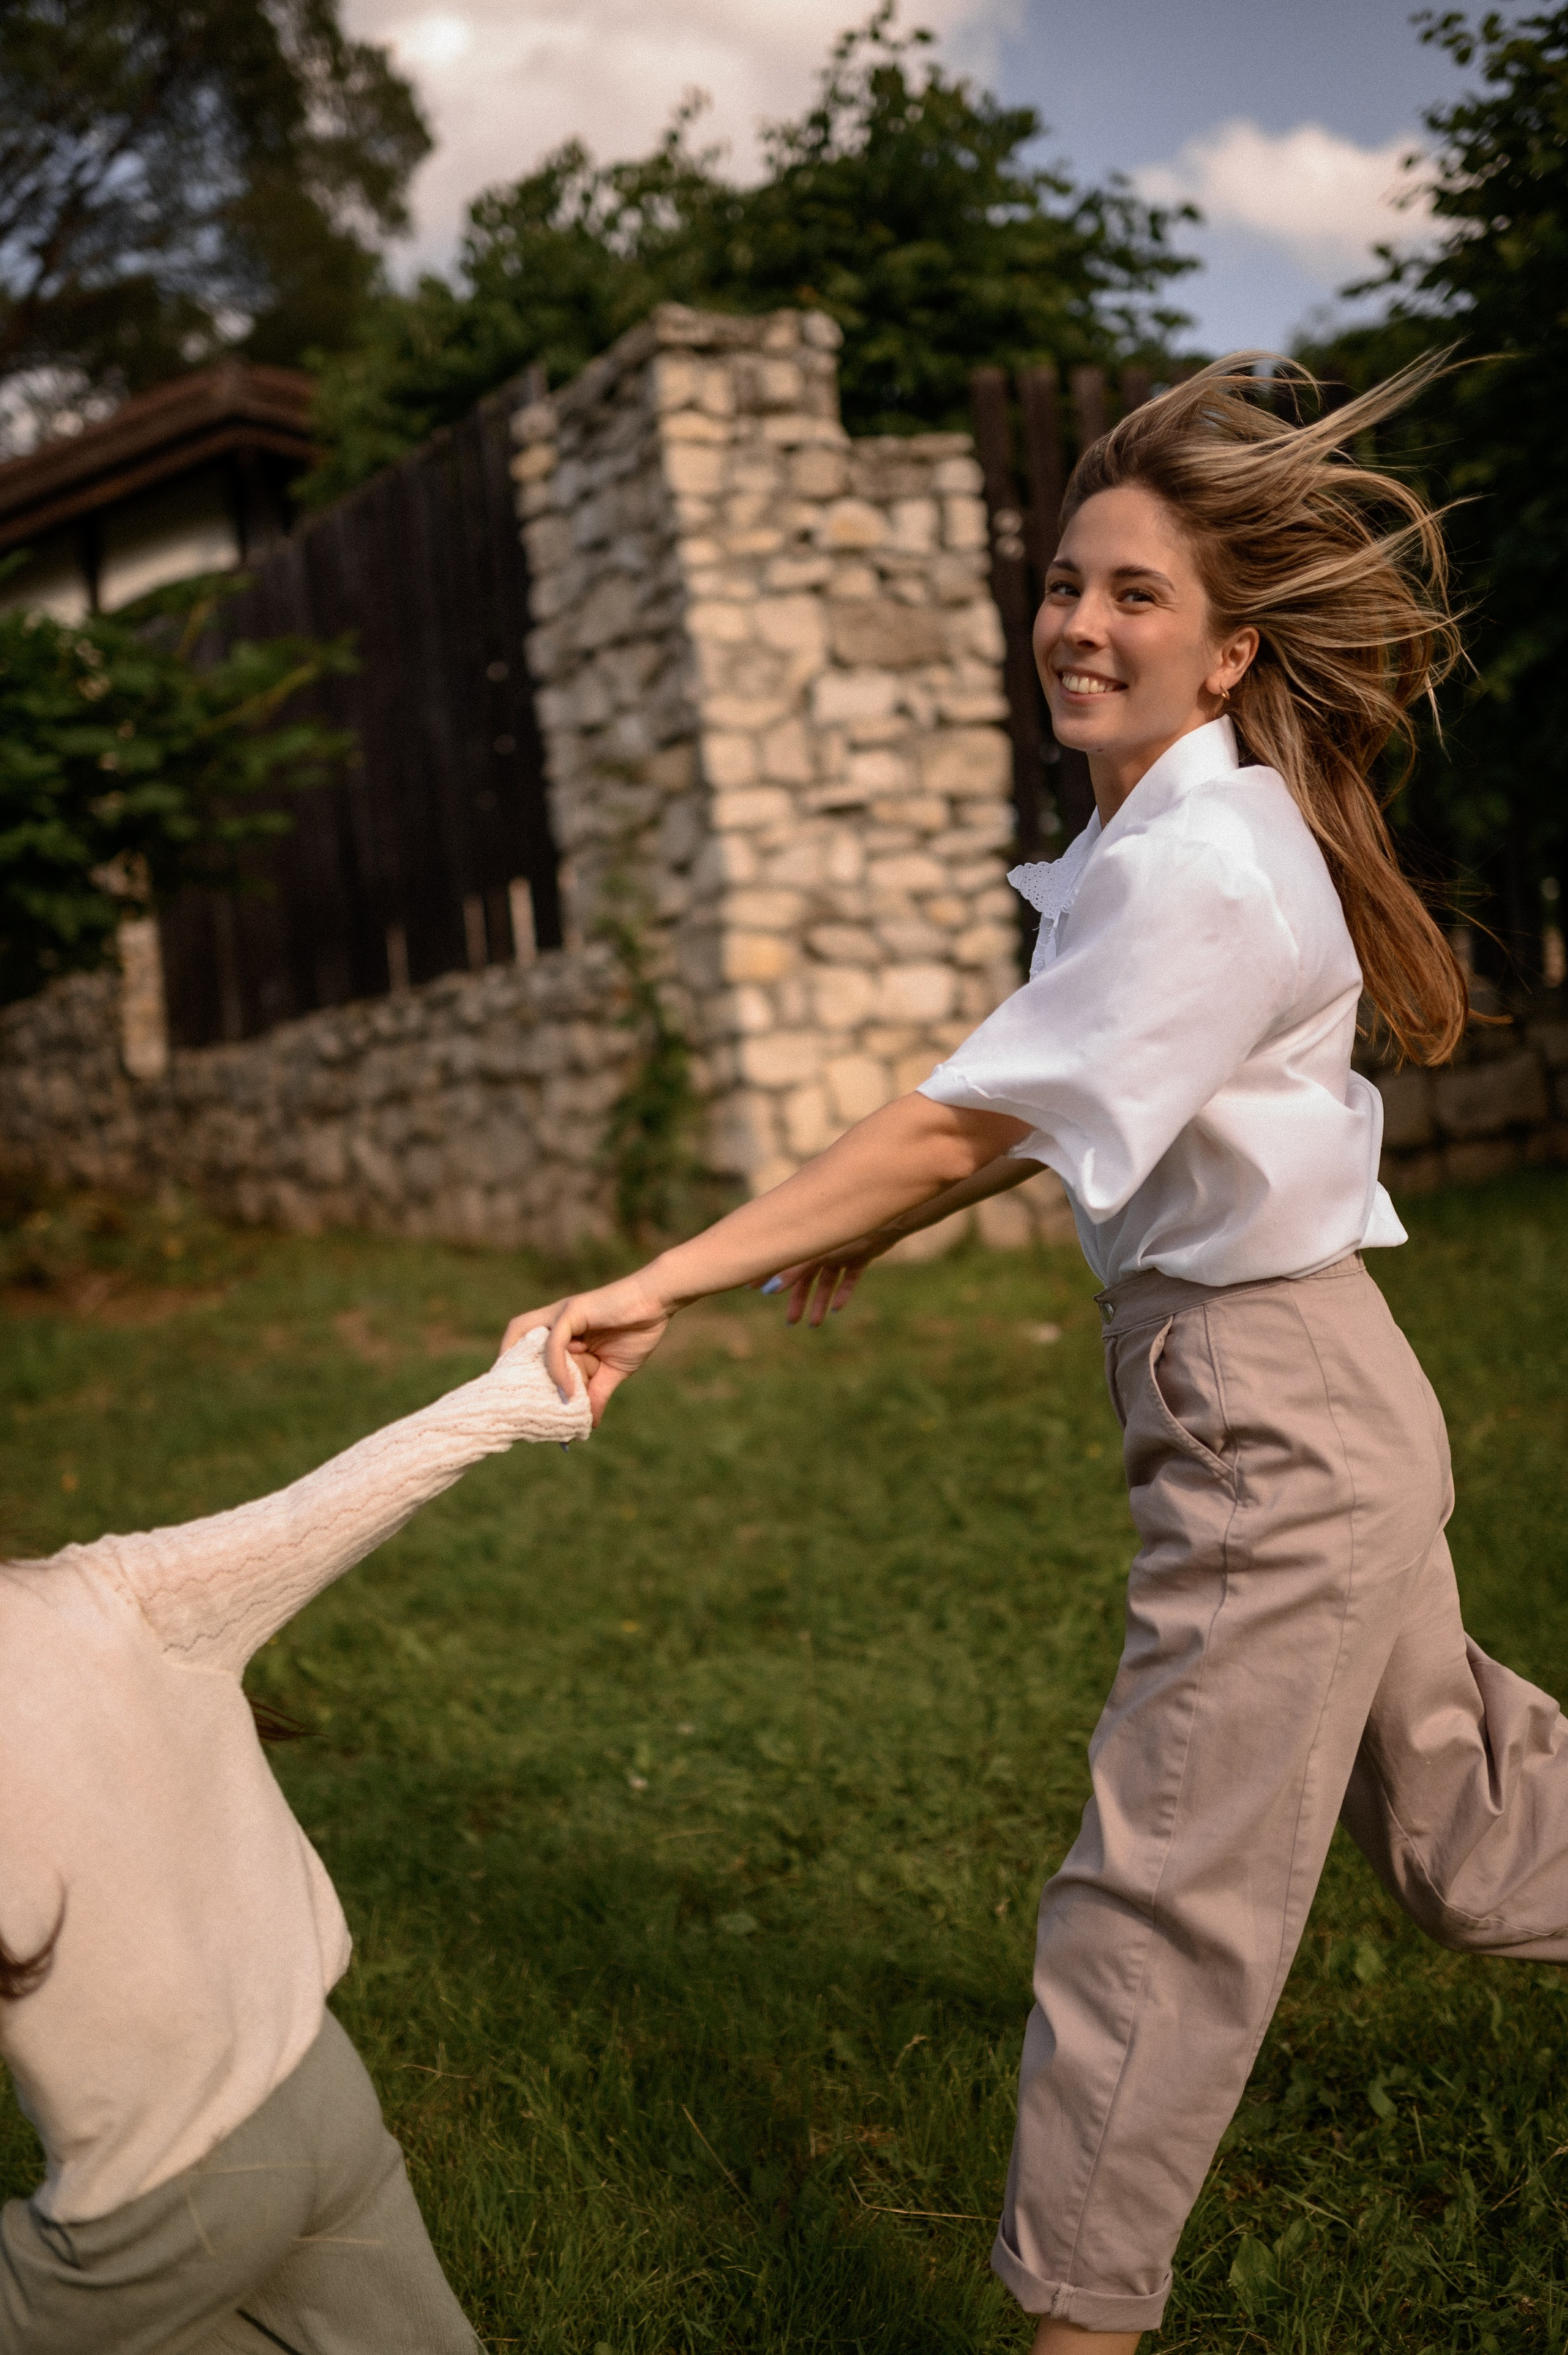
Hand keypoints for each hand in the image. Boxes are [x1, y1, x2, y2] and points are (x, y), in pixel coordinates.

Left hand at [500, 1272, 671, 1424]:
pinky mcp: (573, 1311)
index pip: (527, 1348)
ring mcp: (562, 1315)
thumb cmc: (637, 1330)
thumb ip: (596, 1394)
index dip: (518, 1369)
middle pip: (517, 1336)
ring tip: (534, 1400)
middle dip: (509, 1365)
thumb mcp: (613, 1371)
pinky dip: (556, 1367)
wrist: (658, 1303)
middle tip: (514, 1400)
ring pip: (528, 1339)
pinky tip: (567, 1389)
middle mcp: (556, 1322)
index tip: (519, 1400)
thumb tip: (589, 1425)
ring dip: (527, 1370)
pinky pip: (555, 1342)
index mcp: (562, 1333)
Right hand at [752, 1230, 895, 1328]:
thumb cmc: (846, 1232)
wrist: (885, 1218)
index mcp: (809, 1244)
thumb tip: (770, 1291)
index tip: (752, 1289)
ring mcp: (841, 1252)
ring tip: (815, 1324)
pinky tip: (837, 1309)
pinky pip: (849, 1277)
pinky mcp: (860, 1255)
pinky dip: (843, 1292)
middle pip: (806, 1279)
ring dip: (820, 1302)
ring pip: (827, 1282)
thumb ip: (793, 1271)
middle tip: (791, 1322)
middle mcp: (823, 1248)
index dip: (768, 1276)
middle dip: (799, 1301)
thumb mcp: (815, 1255)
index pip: (784, 1263)